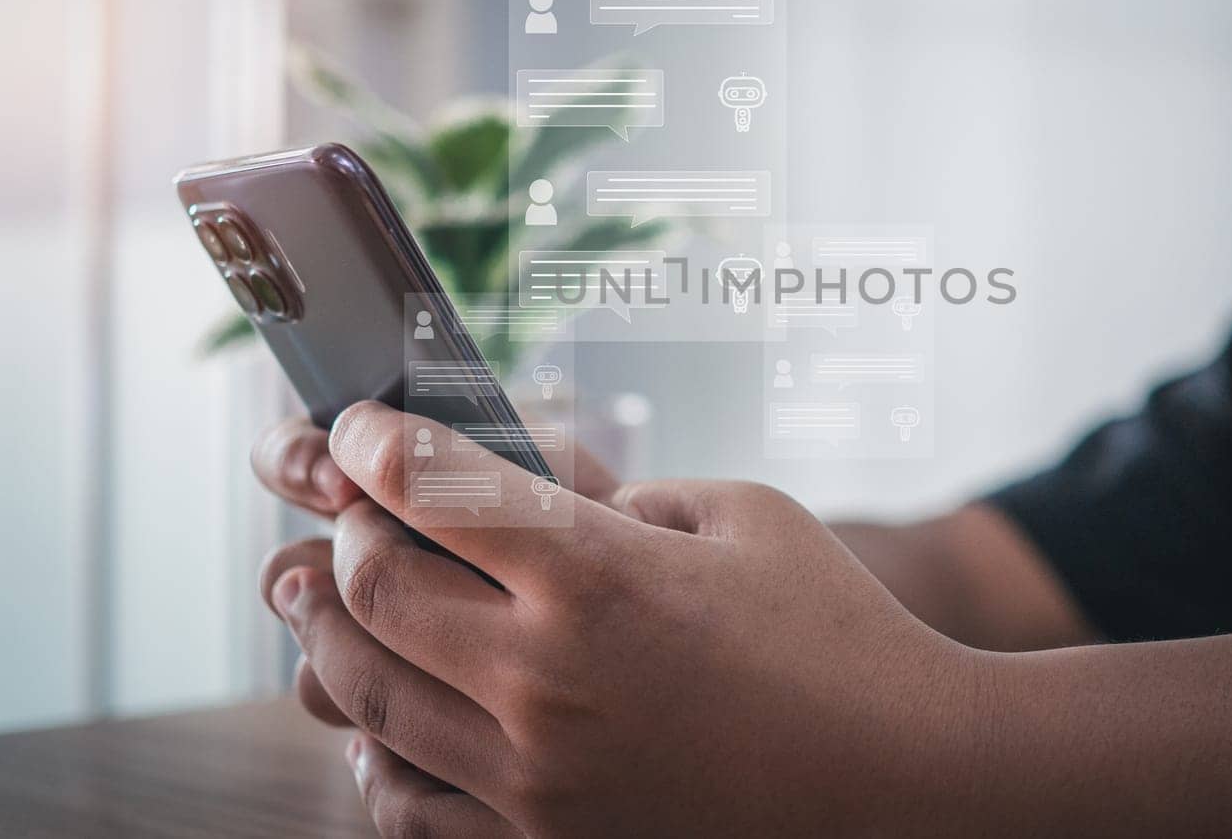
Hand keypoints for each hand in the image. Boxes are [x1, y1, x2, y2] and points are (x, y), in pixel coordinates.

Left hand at [261, 401, 982, 836]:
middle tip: (359, 513)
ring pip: (365, 698)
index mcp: (598, 574)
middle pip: (371, 590)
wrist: (900, 780)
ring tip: (334, 601)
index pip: (430, 489)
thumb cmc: (835, 631)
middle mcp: (545, 678)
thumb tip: (533, 492)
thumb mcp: (742, 513)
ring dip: (331, 635)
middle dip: (348, 533)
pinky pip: (406, 805)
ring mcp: (537, 777)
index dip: (373, 445)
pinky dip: (374, 750)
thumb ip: (625, 494)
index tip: (360, 431)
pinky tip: (383, 721)